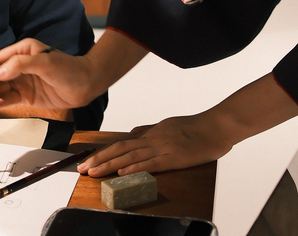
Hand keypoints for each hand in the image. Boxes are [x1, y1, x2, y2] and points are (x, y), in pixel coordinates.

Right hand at [0, 38, 97, 116]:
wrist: (86, 85)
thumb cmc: (69, 68)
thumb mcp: (45, 62)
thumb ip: (21, 65)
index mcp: (22, 51)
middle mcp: (19, 65)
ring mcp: (23, 81)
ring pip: (0, 90)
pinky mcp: (28, 95)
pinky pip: (10, 99)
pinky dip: (0, 103)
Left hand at [76, 114, 232, 176]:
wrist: (216, 127)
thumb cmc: (196, 127)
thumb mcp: (168, 125)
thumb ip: (150, 130)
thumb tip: (133, 134)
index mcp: (151, 134)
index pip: (122, 143)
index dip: (103, 152)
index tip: (88, 159)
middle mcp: (152, 140)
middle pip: (120, 149)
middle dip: (98, 159)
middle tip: (81, 168)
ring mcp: (162, 148)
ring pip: (130, 156)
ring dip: (108, 165)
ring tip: (92, 172)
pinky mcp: (173, 158)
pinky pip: (150, 163)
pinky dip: (134, 167)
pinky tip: (121, 172)